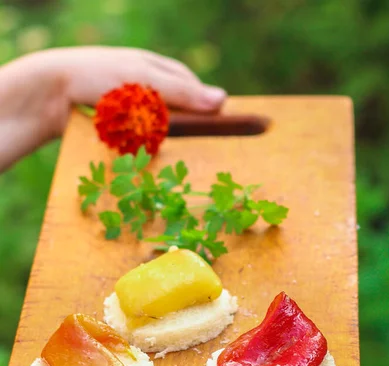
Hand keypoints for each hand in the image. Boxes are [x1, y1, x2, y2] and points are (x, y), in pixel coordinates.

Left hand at [0, 46, 225, 170]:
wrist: (53, 94)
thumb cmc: (100, 76)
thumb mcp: (144, 79)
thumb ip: (181, 91)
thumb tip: (223, 100)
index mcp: (161, 70)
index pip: (196, 92)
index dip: (210, 112)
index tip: (227, 133)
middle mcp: (152, 91)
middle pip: (182, 115)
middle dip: (189, 133)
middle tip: (203, 153)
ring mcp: (137, 112)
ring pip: (164, 133)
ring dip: (169, 146)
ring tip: (181, 162)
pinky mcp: (123, 131)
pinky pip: (145, 144)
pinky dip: (150, 152)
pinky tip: (155, 163)